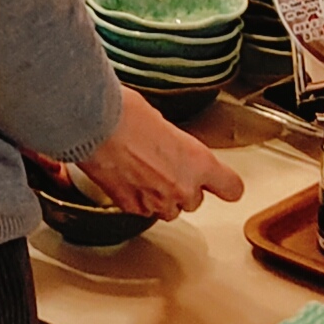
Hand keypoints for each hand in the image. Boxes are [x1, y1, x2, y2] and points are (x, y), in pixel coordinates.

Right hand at [66, 89, 247, 219]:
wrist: (91, 125)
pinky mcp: (131, 207)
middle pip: (195, 201)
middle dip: (182, 186)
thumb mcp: (162, 121)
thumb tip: (169, 144)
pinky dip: (136, 198)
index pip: (232, 188)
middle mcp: (182, 186)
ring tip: (143, 171)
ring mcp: (156, 200)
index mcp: (198, 161)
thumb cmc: (123, 113)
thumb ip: (176, 143)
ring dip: (160, 196)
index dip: (224, 184)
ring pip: (168, 210)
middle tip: (165, 165)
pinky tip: (126, 178)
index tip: (220, 182)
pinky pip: (142, 210)